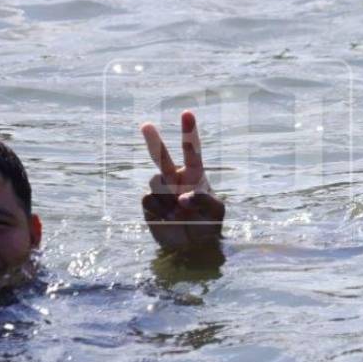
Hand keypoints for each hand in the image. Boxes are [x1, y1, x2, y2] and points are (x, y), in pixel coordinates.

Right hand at [141, 111, 224, 249]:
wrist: (191, 248)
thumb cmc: (208, 226)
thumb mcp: (216, 212)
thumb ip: (204, 200)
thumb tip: (181, 196)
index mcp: (194, 175)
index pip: (191, 150)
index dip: (189, 131)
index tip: (187, 113)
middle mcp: (175, 179)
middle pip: (161, 156)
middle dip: (154, 141)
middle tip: (146, 125)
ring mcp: (160, 191)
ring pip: (156, 182)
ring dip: (167, 198)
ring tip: (179, 214)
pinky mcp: (149, 204)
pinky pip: (149, 200)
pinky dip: (160, 211)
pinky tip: (168, 220)